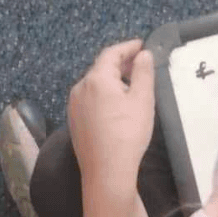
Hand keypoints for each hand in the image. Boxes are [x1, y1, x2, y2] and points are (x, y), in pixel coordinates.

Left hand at [68, 38, 154, 191]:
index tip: (142, 45)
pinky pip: (89, 100)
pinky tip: (114, 106)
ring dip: (111, 81)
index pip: (111, 54)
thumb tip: (143, 54)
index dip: (127, 47)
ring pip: (94, 85)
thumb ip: (143, 72)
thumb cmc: (128, 133)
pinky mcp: (73, 122)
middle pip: (100, 69)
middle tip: (139, 65)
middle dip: (120, 64)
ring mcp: (74, 106)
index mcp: (96, 79)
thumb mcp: (142, 100)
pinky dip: (102, 96)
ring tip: (129, 86)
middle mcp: (80, 88)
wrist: (107, 171)